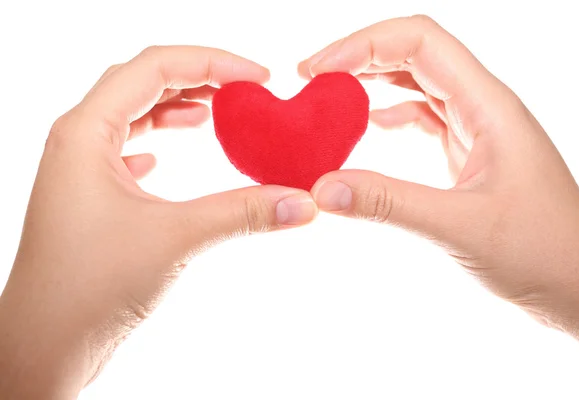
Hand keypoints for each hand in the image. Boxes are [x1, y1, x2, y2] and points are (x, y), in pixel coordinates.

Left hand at [0, 46, 317, 398]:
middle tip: (244, 91)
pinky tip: (167, 154)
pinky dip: (155, 140)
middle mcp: (78, 140)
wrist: (44, 345)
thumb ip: (242, 213)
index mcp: (86, 132)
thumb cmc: (88, 288)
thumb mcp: (176, 239)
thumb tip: (302, 201)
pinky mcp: (88, 196)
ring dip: (175, 106)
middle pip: (142, 82)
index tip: (257, 78)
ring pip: (132, 115)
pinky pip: (123, 148)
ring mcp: (80, 169)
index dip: (211, 62)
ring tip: (216, 112)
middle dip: (197, 78)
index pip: (153, 67)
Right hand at [299, 16, 578, 354]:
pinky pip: (425, 116)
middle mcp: (483, 108)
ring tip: (331, 94)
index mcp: (489, 107)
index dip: (364, 45)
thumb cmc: (543, 254)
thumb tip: (323, 188)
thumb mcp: (460, 227)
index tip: (319, 70)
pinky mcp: (469, 153)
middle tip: (311, 77)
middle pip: (416, 53)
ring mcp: (477, 129)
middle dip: (360, 57)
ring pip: (419, 82)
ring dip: (374, 81)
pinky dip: (392, 113)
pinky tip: (371, 124)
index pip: (421, 43)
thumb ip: (388, 204)